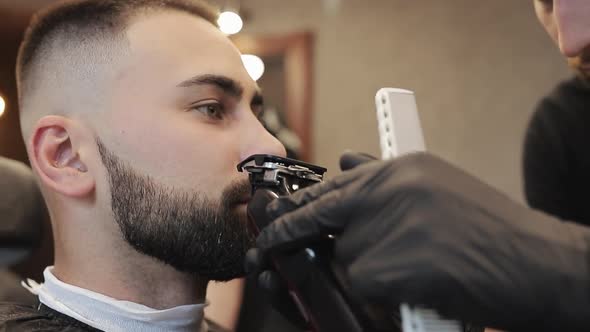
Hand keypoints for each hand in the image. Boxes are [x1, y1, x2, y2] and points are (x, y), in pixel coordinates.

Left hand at [254, 152, 589, 330]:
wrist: (538, 264)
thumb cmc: (488, 231)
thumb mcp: (436, 189)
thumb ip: (385, 178)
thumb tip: (343, 161)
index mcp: (402, 168)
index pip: (332, 185)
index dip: (298, 205)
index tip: (272, 217)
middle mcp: (394, 188)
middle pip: (323, 216)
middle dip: (293, 234)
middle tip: (267, 246)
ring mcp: (394, 224)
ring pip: (344, 256)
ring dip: (364, 270)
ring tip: (405, 269)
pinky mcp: (396, 263)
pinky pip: (362, 283)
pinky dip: (381, 293)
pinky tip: (412, 286)